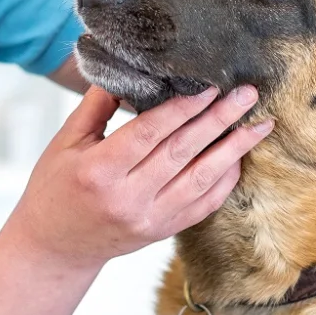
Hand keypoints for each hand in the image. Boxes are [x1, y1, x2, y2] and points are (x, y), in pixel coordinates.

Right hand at [3, 85, 271, 269]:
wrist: (55, 247)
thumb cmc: (55, 187)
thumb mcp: (65, 142)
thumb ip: (97, 105)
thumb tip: (129, 67)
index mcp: (99, 171)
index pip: (149, 133)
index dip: (182, 108)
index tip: (209, 85)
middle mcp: (128, 198)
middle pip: (182, 152)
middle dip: (219, 120)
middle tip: (247, 94)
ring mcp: (150, 219)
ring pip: (202, 180)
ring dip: (234, 150)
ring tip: (260, 125)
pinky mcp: (164, 232)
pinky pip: (204, 205)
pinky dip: (226, 180)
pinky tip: (240, 157)